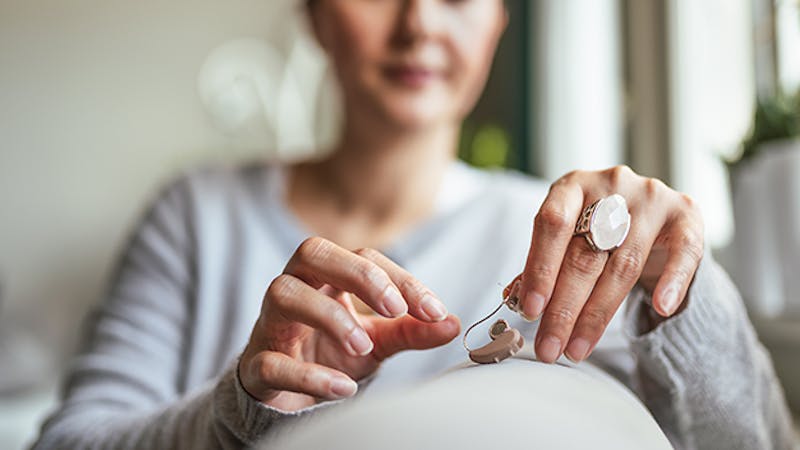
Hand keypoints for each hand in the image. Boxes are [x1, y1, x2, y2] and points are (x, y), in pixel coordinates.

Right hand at [239, 237, 459, 410]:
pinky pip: (271, 361)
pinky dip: (308, 375)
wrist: (288, 396)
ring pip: (283, 293)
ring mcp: (270, 325)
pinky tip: (342, 388)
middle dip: (357, 275)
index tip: (434, 311)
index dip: (399, 279)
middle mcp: (295, 289)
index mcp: (326, 277)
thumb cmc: (329, 354)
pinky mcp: (256, 366)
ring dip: (329, 317)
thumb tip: (452, 323)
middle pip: (313, 252)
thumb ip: (411, 329)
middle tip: (393, 308)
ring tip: (364, 347)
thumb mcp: (377, 339)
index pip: (363, 257)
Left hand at [507, 165, 703, 363]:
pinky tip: (661, 309)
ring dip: (597, 314)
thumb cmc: (599, 229)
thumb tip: (512, 298)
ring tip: (577, 348)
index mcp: (572, 185)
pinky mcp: (686, 214)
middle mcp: (612, 184)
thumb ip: (542, 265)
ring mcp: (651, 197)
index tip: (530, 311)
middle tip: (549, 347)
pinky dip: (673, 282)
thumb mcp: (567, 238)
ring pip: (623, 264)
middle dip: (563, 309)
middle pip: (584, 254)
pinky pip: (683, 252)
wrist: (654, 217)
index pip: (551, 225)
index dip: (539, 269)